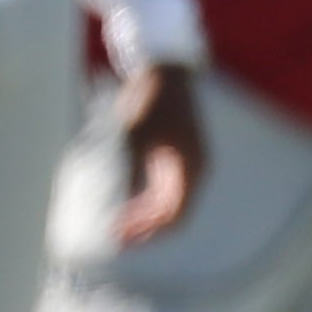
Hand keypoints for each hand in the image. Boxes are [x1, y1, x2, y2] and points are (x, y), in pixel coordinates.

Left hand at [115, 62, 207, 246]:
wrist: (163, 72)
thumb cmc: (149, 100)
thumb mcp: (135, 135)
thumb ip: (133, 170)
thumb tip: (128, 203)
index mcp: (189, 166)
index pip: (174, 213)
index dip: (149, 230)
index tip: (124, 237)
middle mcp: (193, 170)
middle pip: (172, 214)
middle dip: (146, 229)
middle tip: (117, 239)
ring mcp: (187, 166)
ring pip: (168, 205)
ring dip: (146, 219)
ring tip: (119, 229)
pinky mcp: (176, 160)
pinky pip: (165, 191)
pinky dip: (147, 203)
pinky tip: (128, 211)